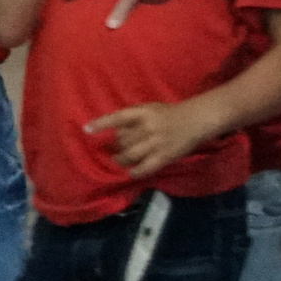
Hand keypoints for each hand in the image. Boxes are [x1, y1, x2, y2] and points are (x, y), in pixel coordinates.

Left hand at [84, 101, 208, 177]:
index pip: (118, 118)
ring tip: (118, 160)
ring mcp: (156, 143)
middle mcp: (148, 128)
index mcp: (143, 113)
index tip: (86, 129)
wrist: (195, 120)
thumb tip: (113, 130)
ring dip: (120, 160)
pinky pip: (145, 168)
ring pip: (130, 156)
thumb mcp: (150, 108)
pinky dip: (135, 172)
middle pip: (122, 141)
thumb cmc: (168, 113)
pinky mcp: (164, 157)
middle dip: (115, 146)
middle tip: (113, 149)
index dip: (101, 124)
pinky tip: (131, 172)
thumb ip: (133, 117)